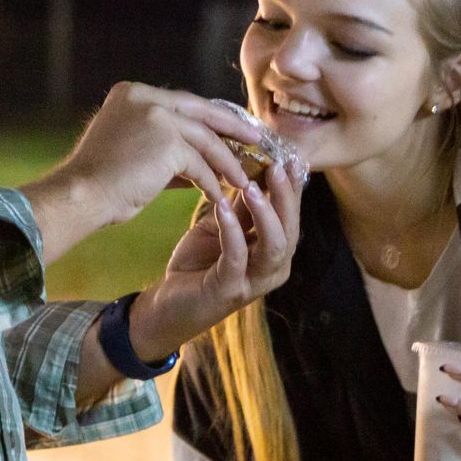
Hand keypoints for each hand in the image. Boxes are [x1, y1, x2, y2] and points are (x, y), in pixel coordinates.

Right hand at [21, 83, 260, 261]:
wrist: (80, 195)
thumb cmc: (101, 182)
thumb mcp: (133, 153)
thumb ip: (165, 149)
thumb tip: (199, 161)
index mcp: (132, 93)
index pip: (183, 103)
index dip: (210, 118)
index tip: (230, 130)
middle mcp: (145, 97)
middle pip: (202, 111)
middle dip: (232, 128)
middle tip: (255, 142)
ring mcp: (157, 116)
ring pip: (206, 139)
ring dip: (227, 162)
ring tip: (243, 179)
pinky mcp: (167, 142)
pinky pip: (200, 163)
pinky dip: (211, 181)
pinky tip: (218, 196)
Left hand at [128, 160, 303, 357]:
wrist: (167, 304)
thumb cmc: (198, 264)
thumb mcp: (222, 228)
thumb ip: (242, 208)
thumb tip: (255, 170)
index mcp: (275, 252)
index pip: (291, 215)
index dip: (292, 187)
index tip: (288, 156)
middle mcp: (273, 269)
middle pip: (290, 229)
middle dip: (285, 196)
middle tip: (276, 165)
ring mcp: (253, 282)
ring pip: (274, 245)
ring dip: (265, 212)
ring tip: (252, 185)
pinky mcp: (229, 290)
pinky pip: (236, 256)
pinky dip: (232, 230)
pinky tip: (223, 207)